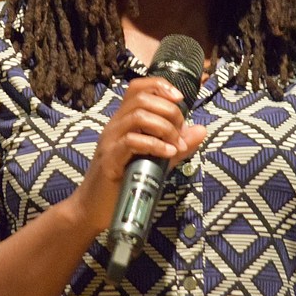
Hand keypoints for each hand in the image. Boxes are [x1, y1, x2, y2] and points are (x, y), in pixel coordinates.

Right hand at [68, 76, 207, 232]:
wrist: (95, 209)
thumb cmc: (125, 182)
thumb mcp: (157, 160)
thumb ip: (177, 144)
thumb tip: (201, 130)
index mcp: (124, 121)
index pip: (138, 88)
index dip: (160, 86)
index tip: (180, 98)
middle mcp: (115, 125)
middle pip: (142, 98)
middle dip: (170, 111)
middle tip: (180, 134)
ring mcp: (110, 141)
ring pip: (138, 116)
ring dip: (164, 128)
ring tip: (175, 145)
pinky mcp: (110, 160)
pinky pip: (132, 142)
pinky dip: (155, 145)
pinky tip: (168, 154)